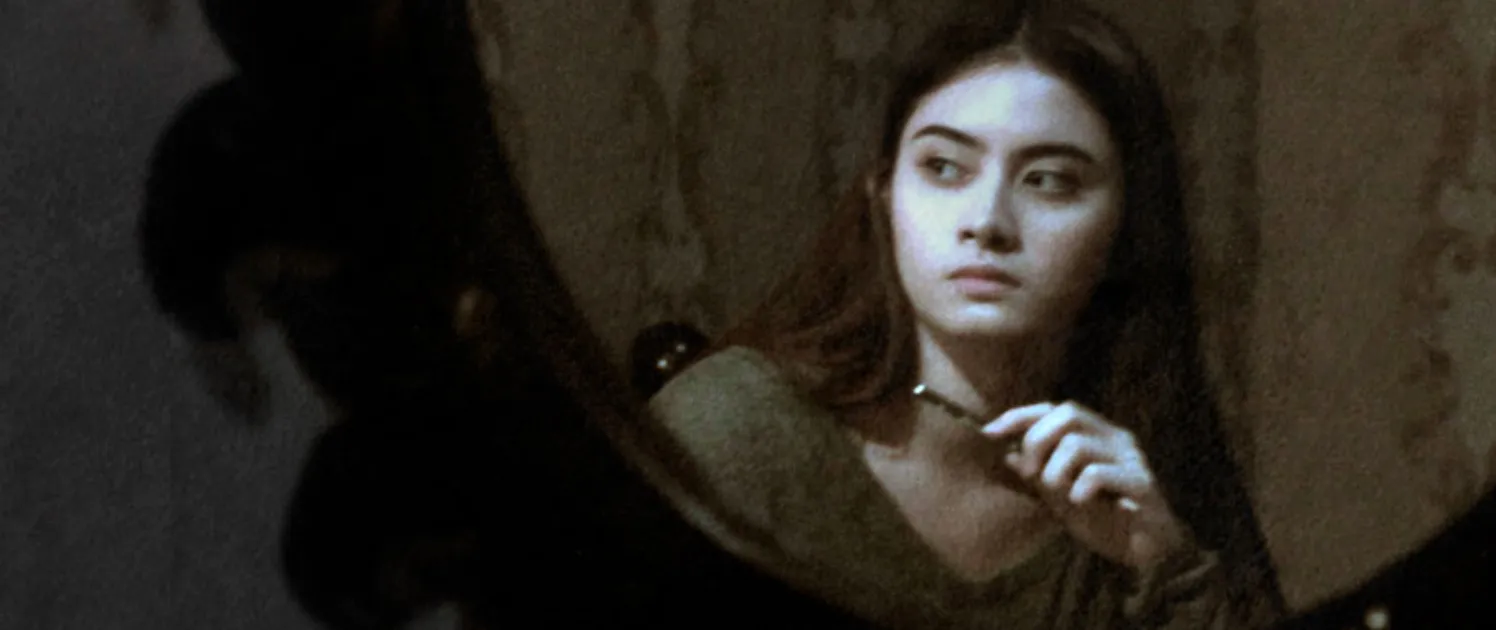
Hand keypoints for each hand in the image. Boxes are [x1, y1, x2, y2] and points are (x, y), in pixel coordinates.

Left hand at [981, 401, 1193, 569]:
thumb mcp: (1061, 498)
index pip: (1055, 409)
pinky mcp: (1141, 484)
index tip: (990, 433)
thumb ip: (1039, 476)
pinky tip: (1079, 502)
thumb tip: (1007, 454)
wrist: (1149, 554)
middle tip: (1030, 473)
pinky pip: (1100, 473)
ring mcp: (1130, 459)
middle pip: (1068, 414)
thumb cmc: (1105, 521)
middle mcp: (1115, 439)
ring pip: (1078, 444)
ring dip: (1055, 470)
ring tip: (1057, 493)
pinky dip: (1080, 487)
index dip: (1020, 416)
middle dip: (1037, 440)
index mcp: (1097, 436)